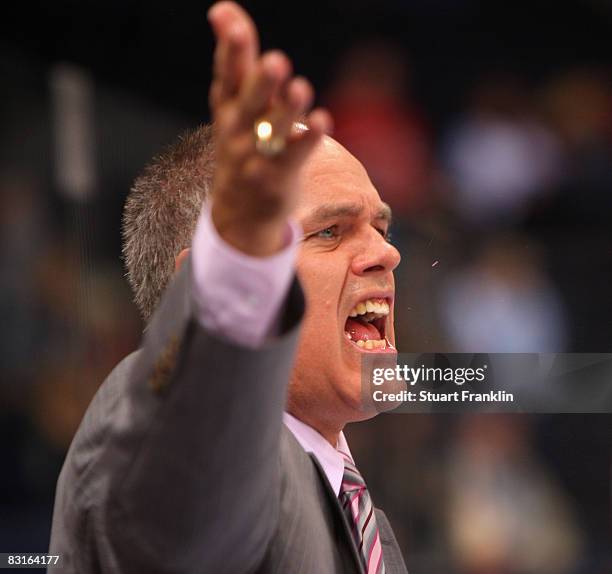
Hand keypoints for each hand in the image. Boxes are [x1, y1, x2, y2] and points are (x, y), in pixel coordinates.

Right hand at [207, 1, 331, 255]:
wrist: (239, 210)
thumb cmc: (241, 143)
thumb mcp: (233, 104)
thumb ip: (236, 59)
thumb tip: (222, 8)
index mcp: (227, 108)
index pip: (227, 76)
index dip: (229, 50)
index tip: (228, 19)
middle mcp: (237, 131)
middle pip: (248, 103)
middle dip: (260, 83)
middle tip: (275, 61)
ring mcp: (255, 156)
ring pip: (272, 131)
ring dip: (287, 110)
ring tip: (301, 88)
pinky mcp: (277, 177)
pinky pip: (294, 156)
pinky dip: (307, 138)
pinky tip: (321, 120)